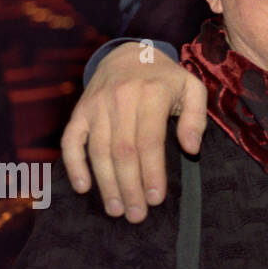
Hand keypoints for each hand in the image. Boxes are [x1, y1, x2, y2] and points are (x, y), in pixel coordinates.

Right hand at [60, 42, 206, 222]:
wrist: (129, 54)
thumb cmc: (166, 78)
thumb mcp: (192, 88)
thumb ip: (196, 118)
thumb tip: (191, 149)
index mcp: (152, 94)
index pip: (150, 141)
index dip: (152, 172)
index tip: (156, 199)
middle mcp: (121, 99)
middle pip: (123, 151)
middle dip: (129, 187)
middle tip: (136, 215)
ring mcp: (96, 105)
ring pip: (98, 151)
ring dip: (106, 184)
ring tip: (116, 210)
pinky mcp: (80, 111)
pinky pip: (71, 140)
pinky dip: (74, 165)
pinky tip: (83, 187)